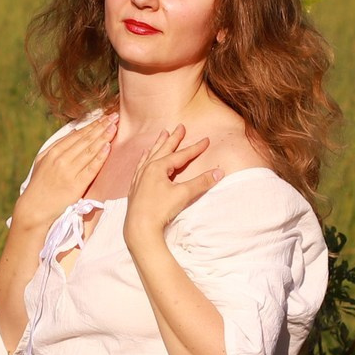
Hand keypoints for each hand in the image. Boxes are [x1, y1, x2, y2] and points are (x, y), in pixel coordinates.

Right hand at [11, 113, 114, 238]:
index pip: (77, 135)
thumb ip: (57, 146)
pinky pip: (91, 168)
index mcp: (53, 152)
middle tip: (114, 117)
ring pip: (90, 151)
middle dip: (101, 127)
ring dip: (103, 137)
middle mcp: (61, 159)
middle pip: (85, 140)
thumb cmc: (40, 184)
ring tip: (114, 127)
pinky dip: (100, 157)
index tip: (104, 117)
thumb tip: (74, 132)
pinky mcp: (76, 186)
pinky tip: (108, 147)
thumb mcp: (42, 161)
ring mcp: (69, 172)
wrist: (34, 208)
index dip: (92, 125)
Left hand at [123, 124, 219, 246]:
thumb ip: (201, 182)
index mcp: (158, 167)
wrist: (139, 228)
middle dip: (173, 138)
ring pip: (150, 155)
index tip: (206, 140)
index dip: (195, 148)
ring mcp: (139, 177)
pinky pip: (141, 166)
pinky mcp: (135, 187)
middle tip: (180, 126)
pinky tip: (145, 155)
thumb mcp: (183, 195)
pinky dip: (145, 157)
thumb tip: (219, 172)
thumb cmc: (160, 210)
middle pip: (163, 149)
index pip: (181, 155)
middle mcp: (148, 169)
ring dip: (158, 144)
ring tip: (163, 134)